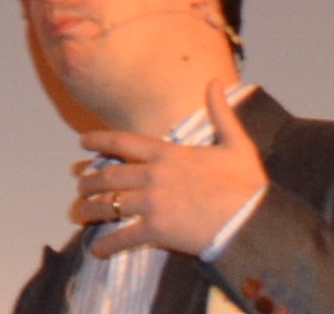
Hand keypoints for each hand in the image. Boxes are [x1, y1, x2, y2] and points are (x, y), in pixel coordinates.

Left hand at [69, 75, 270, 259]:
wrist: (253, 221)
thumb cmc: (247, 185)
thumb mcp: (237, 143)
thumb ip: (221, 113)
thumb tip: (215, 83)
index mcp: (168, 153)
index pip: (123, 142)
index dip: (99, 140)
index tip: (82, 142)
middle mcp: (153, 175)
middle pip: (110, 174)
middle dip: (90, 180)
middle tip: (79, 185)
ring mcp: (152, 202)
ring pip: (110, 203)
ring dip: (91, 208)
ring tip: (80, 212)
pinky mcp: (157, 230)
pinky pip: (124, 236)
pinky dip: (107, 243)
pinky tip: (96, 250)